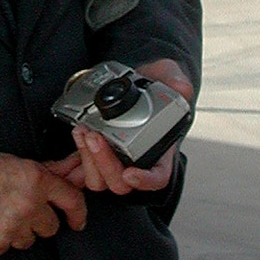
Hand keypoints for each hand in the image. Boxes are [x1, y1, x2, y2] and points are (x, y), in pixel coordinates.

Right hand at [0, 131, 86, 254]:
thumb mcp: (10, 161)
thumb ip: (43, 173)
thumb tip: (70, 174)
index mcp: (34, 179)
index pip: (72, 200)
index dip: (78, 214)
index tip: (77, 221)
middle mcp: (27, 204)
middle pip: (50, 227)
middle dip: (38, 221)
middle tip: (16, 209)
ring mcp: (10, 227)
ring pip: (28, 240)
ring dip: (17, 231)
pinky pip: (5, 248)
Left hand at [50, 58, 194, 196]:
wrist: (136, 81)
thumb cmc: (156, 86)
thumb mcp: (169, 76)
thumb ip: (176, 81)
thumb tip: (181, 88)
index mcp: (160, 151)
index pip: (158, 177)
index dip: (145, 181)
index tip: (130, 173)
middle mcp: (137, 161)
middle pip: (121, 183)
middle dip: (105, 163)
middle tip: (96, 137)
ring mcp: (116, 160)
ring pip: (100, 180)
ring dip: (88, 160)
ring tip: (84, 132)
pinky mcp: (97, 154)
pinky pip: (84, 169)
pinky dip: (78, 155)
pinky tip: (79, 132)